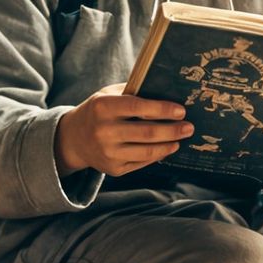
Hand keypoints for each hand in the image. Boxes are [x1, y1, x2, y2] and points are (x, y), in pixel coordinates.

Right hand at [55, 84, 192, 177]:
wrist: (73, 139)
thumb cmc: (98, 111)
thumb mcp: (108, 95)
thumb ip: (133, 93)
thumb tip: (167, 93)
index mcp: (102, 107)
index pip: (138, 107)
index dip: (162, 109)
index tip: (181, 110)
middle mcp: (104, 131)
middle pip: (147, 133)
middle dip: (173, 130)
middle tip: (189, 127)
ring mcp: (108, 153)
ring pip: (147, 151)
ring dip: (169, 144)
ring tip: (181, 137)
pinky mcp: (113, 169)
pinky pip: (142, 162)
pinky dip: (158, 155)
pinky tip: (168, 147)